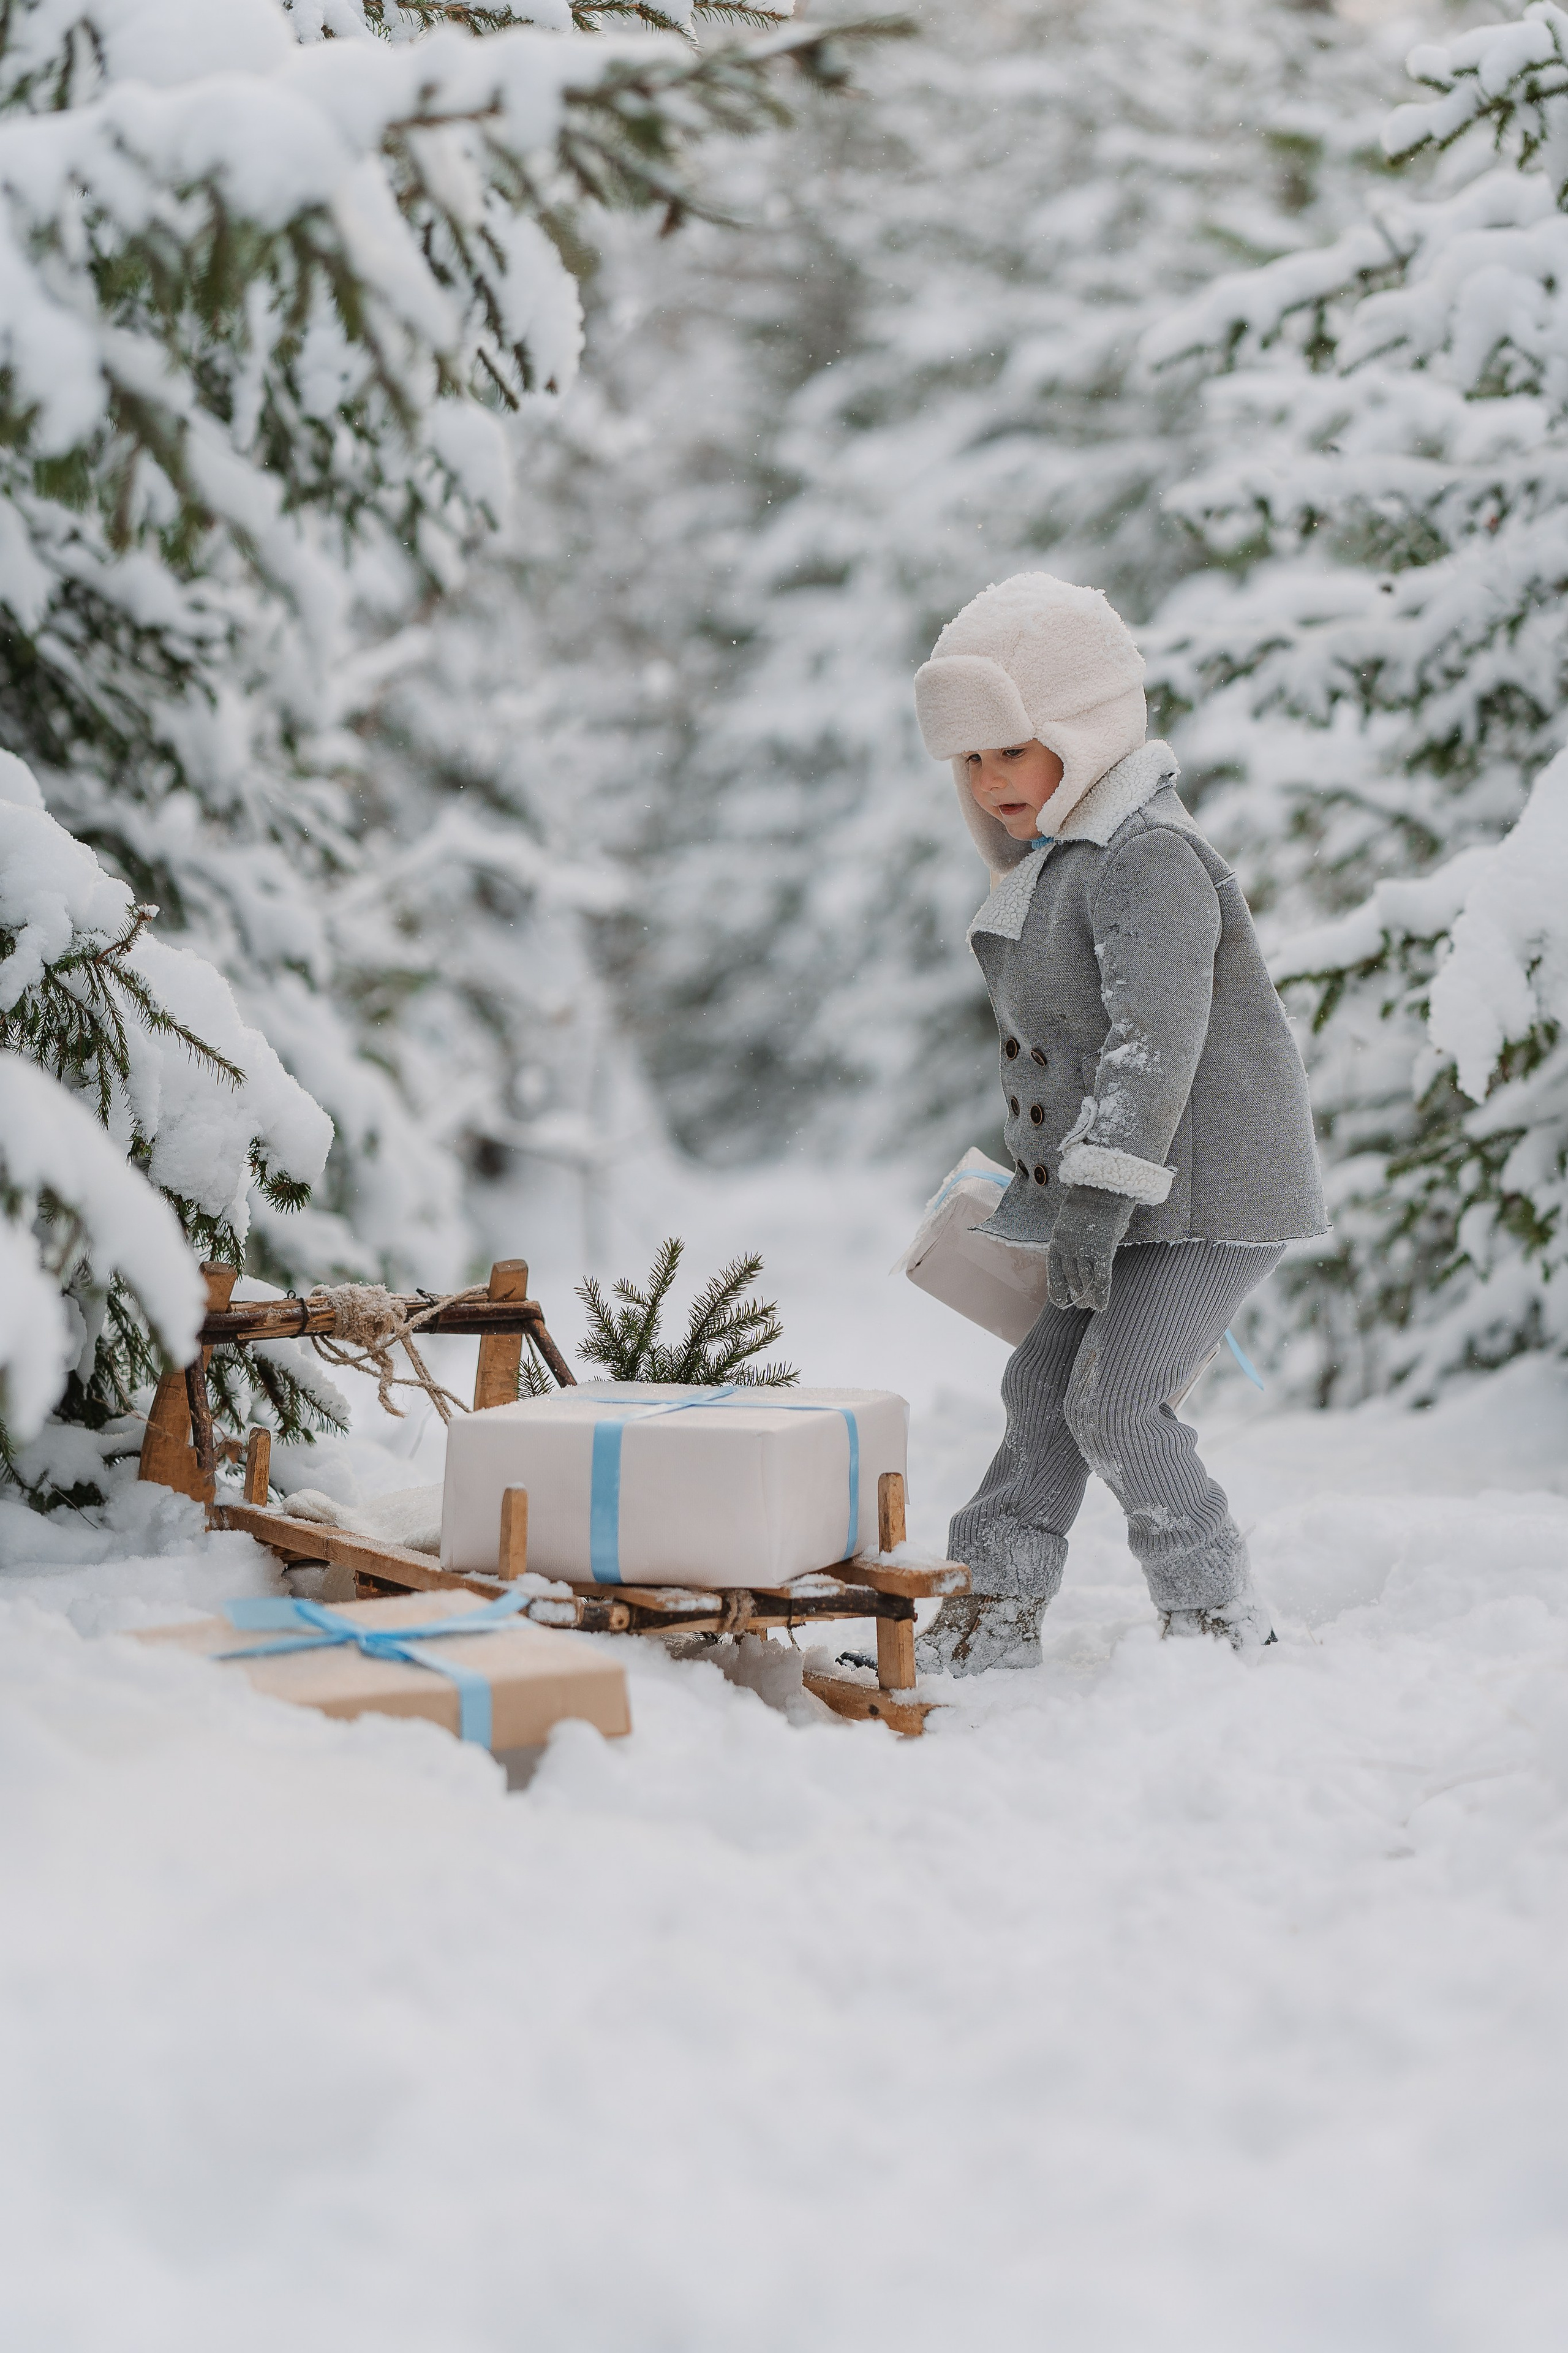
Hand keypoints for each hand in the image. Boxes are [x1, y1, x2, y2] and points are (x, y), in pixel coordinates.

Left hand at [1046, 1185, 1136, 1311]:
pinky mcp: (1103, 1249)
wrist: (1103, 1184)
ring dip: (1087, 1296)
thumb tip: (1081, 1257)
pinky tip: (1101, 1306)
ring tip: (1090, 1305)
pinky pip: (1101, 1278)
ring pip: (1085, 1281)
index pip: (1054, 1271)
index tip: (1060, 1302)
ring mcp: (1085, 1249)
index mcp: (1058, 1239)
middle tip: (1080, 1304)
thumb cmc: (1090, 1200)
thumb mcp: (1073, 1220)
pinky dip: (1101, 1294)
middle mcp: (1068, 1247)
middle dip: (1076, 1294)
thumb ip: (1074, 1239)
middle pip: (1071, 1278)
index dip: (1058, 1288)